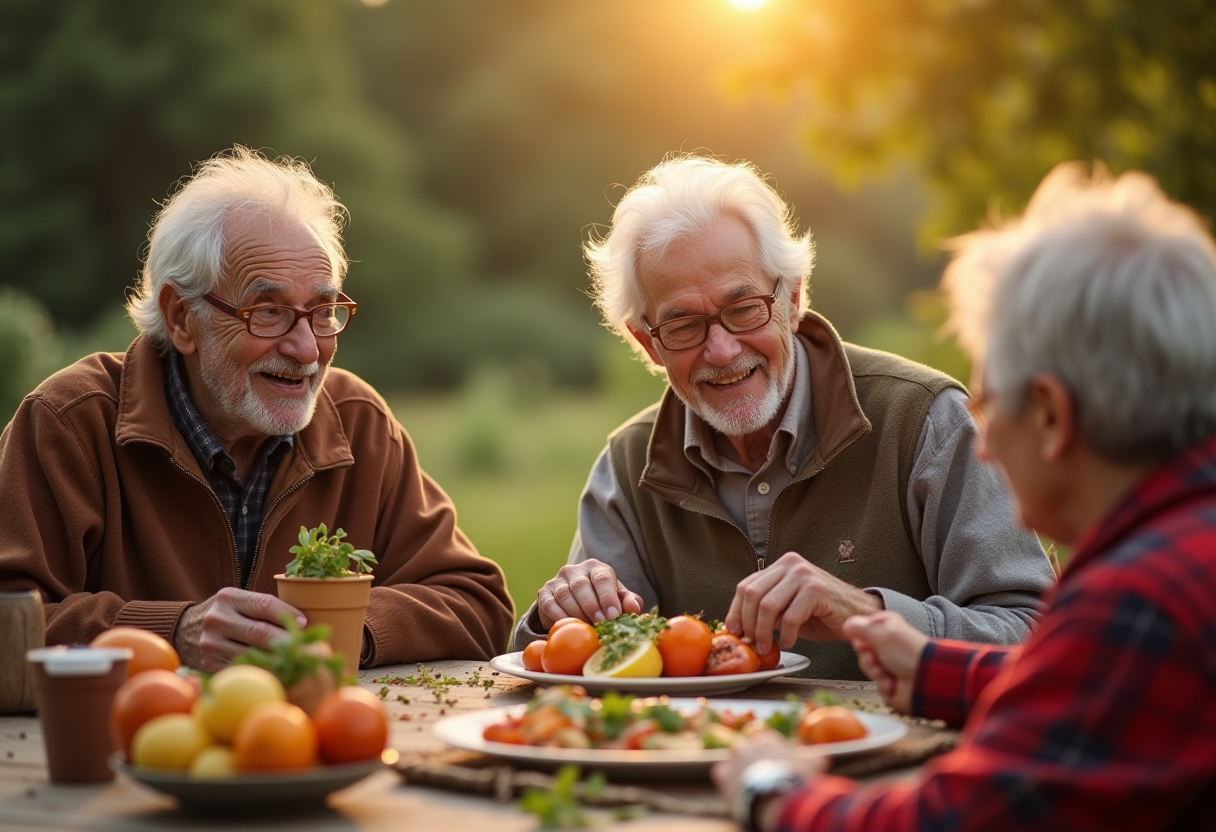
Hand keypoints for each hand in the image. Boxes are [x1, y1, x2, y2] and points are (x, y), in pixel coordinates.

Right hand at [173, 588, 305, 670]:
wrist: (185, 630)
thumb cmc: (226, 614)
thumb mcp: (239, 601)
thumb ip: (263, 607)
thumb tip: (302, 623)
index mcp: (228, 598)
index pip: (265, 605)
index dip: (288, 614)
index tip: (304, 623)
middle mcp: (217, 619)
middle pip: (261, 632)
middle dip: (287, 640)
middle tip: (306, 646)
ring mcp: (211, 644)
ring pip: (254, 654)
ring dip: (278, 658)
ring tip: (296, 659)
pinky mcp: (209, 664)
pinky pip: (243, 668)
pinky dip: (262, 670)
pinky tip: (277, 670)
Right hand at [535, 559, 643, 629]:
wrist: (574, 607)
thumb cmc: (602, 602)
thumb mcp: (618, 600)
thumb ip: (628, 602)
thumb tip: (634, 608)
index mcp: (596, 568)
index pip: (602, 577)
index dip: (608, 597)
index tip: (613, 616)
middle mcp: (575, 570)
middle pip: (582, 585)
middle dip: (592, 607)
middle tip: (601, 625)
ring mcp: (557, 580)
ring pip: (565, 594)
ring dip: (576, 613)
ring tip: (586, 628)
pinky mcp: (544, 593)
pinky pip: (549, 604)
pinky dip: (559, 616)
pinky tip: (569, 626)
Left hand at [712, 731, 823, 831]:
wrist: (775, 796)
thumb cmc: (795, 779)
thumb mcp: (811, 766)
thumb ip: (815, 758)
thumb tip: (824, 757)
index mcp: (767, 739)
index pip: (766, 743)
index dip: (772, 756)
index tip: (777, 767)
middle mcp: (747, 744)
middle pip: (749, 750)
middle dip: (755, 761)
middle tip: (764, 777)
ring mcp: (733, 758)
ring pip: (734, 760)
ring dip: (740, 769)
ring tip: (750, 784)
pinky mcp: (722, 774)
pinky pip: (722, 773)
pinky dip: (727, 780)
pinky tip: (737, 790)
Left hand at [725, 552, 882, 655]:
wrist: (857, 615)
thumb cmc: (820, 613)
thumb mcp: (787, 607)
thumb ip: (766, 608)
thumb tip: (737, 625)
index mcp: (780, 565)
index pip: (746, 586)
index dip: (735, 610)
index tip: (733, 631)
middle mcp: (791, 564)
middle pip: (753, 594)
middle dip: (748, 623)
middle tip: (752, 643)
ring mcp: (804, 574)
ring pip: (768, 605)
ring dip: (764, 632)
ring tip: (767, 647)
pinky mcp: (817, 589)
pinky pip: (790, 617)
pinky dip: (786, 635)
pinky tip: (789, 643)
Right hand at [841, 611, 928, 713]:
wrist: (927, 681)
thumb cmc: (910, 654)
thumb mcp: (881, 634)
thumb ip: (860, 628)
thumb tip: (846, 624)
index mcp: (889, 630)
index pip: (864, 631)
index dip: (861, 639)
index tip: (863, 642)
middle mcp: (890, 647)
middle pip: (864, 653)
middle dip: (868, 660)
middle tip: (875, 659)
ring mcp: (892, 666)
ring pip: (869, 670)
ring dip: (876, 673)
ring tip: (887, 675)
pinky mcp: (894, 685)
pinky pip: (878, 687)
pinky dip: (885, 687)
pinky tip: (894, 685)